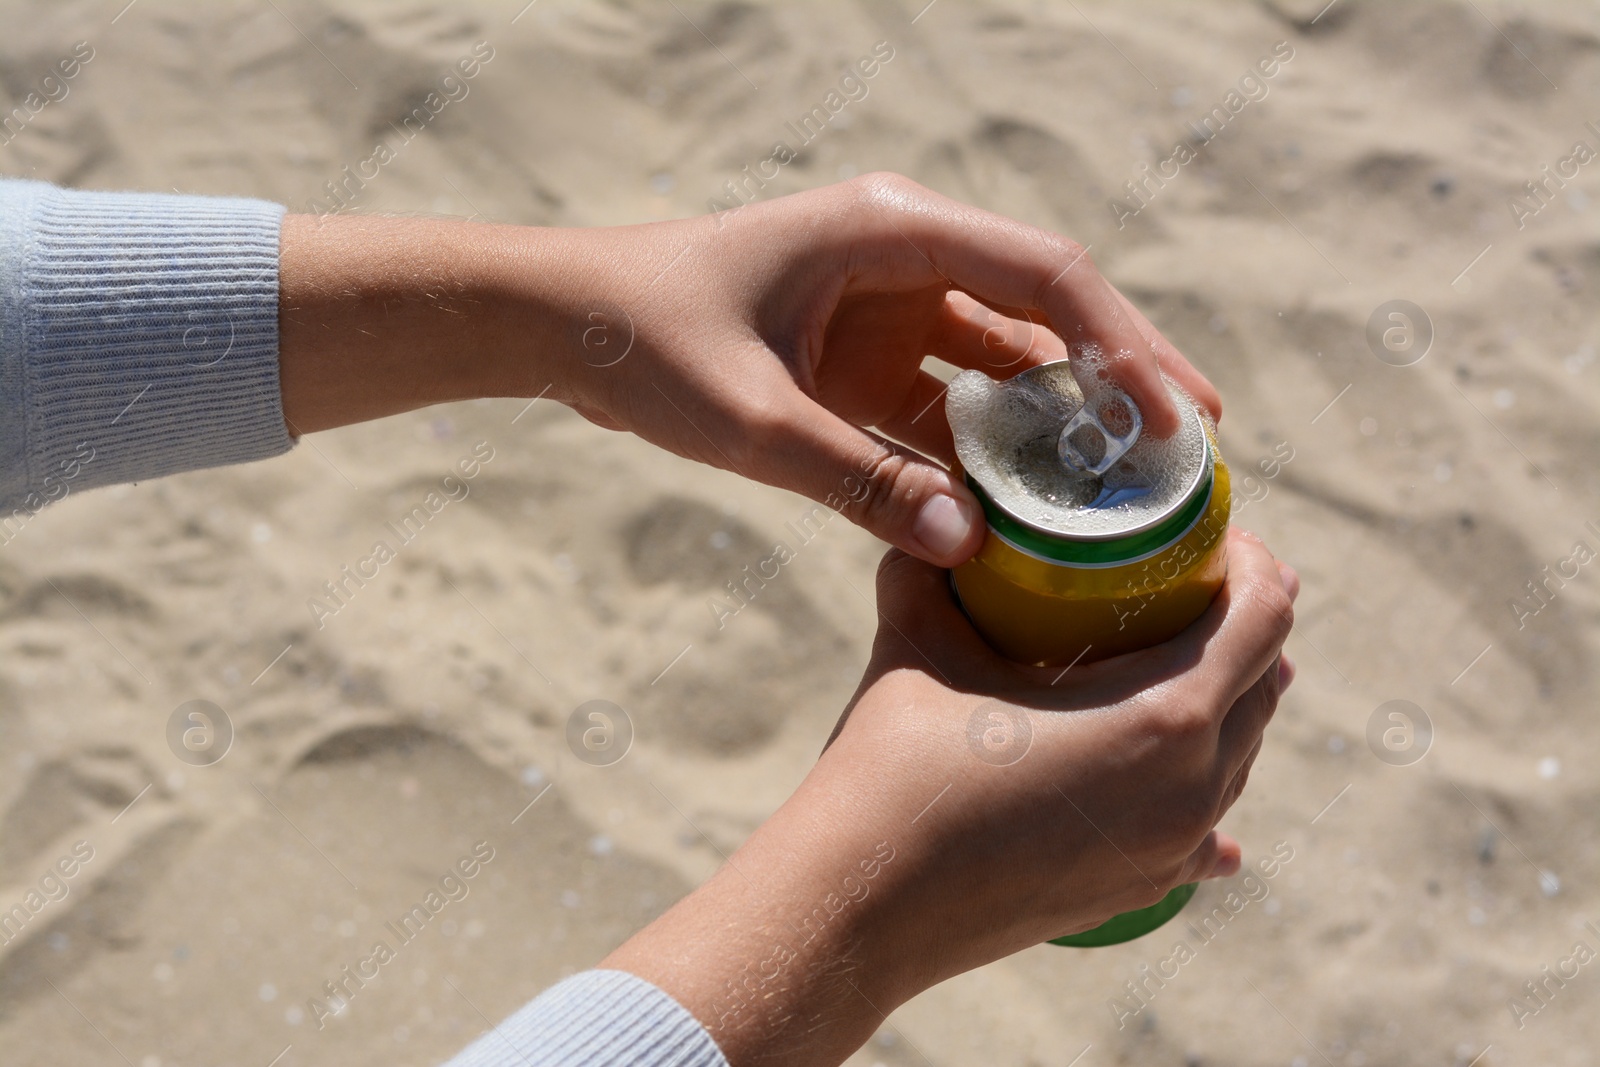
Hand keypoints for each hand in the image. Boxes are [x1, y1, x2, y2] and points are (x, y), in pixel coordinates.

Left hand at [278, 175, 1219, 568]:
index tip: (1184, 412)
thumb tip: (971, 548)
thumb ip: (856, 482)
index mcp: (891, 232)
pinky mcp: (866, 360)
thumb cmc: (643, 341)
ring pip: (1004, 365)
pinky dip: (988, 454)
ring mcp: (889, 311)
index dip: (1128, 341)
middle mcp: (906, 260)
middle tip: (1185, 461)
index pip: (1044, 276)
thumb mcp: (748, 420)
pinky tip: (1024, 514)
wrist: (565, 325)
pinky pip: (950, 406)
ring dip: (1057, 426)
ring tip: (1122, 499)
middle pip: (1045, 316)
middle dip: (1116, 383)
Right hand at [603, 528, 1295, 1066]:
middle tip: (1180, 585)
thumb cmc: (894, 772)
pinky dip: (1200, 792)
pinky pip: (1203, 831)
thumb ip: (933, 572)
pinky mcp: (1136, 890)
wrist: (857, 909)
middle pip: (1265, 684)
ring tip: (1169, 661)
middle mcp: (1192, 789)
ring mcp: (1170, 849)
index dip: (1252, 561)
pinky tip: (1182, 794)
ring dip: (1222, 698)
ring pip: (1238, 755)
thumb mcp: (919, 646)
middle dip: (1238, 624)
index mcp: (1165, 716)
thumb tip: (933, 523)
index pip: (1265, 616)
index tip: (1206, 536)